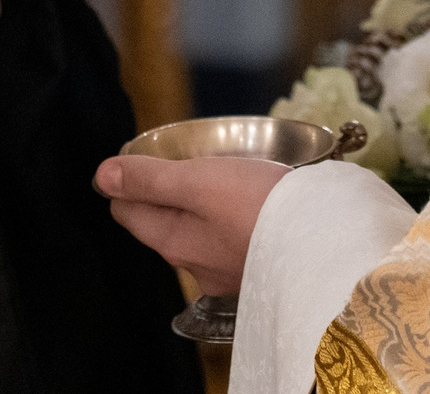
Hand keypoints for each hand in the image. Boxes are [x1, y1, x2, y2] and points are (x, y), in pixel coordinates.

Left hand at [94, 155, 287, 295]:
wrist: (327, 244)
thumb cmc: (259, 207)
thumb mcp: (199, 181)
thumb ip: (150, 179)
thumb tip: (102, 177)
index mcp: (172, 242)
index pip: (127, 212)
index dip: (129, 181)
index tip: (148, 155)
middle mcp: (193, 266)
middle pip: (161, 224)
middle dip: (164, 193)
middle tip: (187, 161)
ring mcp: (227, 274)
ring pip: (197, 234)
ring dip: (200, 207)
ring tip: (221, 179)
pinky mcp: (258, 272)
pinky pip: (229, 242)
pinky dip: (230, 221)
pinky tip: (251, 206)